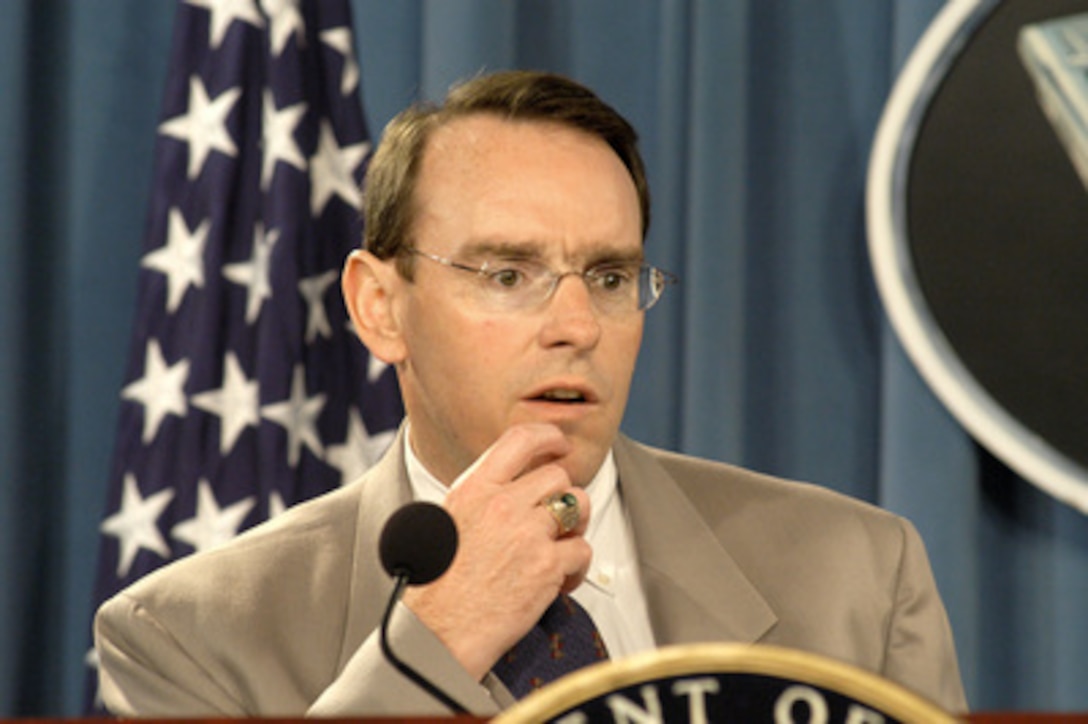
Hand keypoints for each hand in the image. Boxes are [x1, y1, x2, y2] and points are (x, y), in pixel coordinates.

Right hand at [402, 423, 591, 680]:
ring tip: (556, 549)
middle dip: (562, 496)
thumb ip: (484, 495)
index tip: (559, 445)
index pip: (521, 439)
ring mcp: (527, 533)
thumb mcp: (449, 519)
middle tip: (555, 520)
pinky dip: (575, 568)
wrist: (437, 631)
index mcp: (475, 488)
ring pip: (578, 507)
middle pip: (558, 476)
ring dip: (575, 526)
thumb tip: (516, 482)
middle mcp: (502, 504)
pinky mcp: (547, 566)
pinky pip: (583, 550)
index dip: (549, 437)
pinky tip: (555, 582)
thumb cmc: (437, 584)